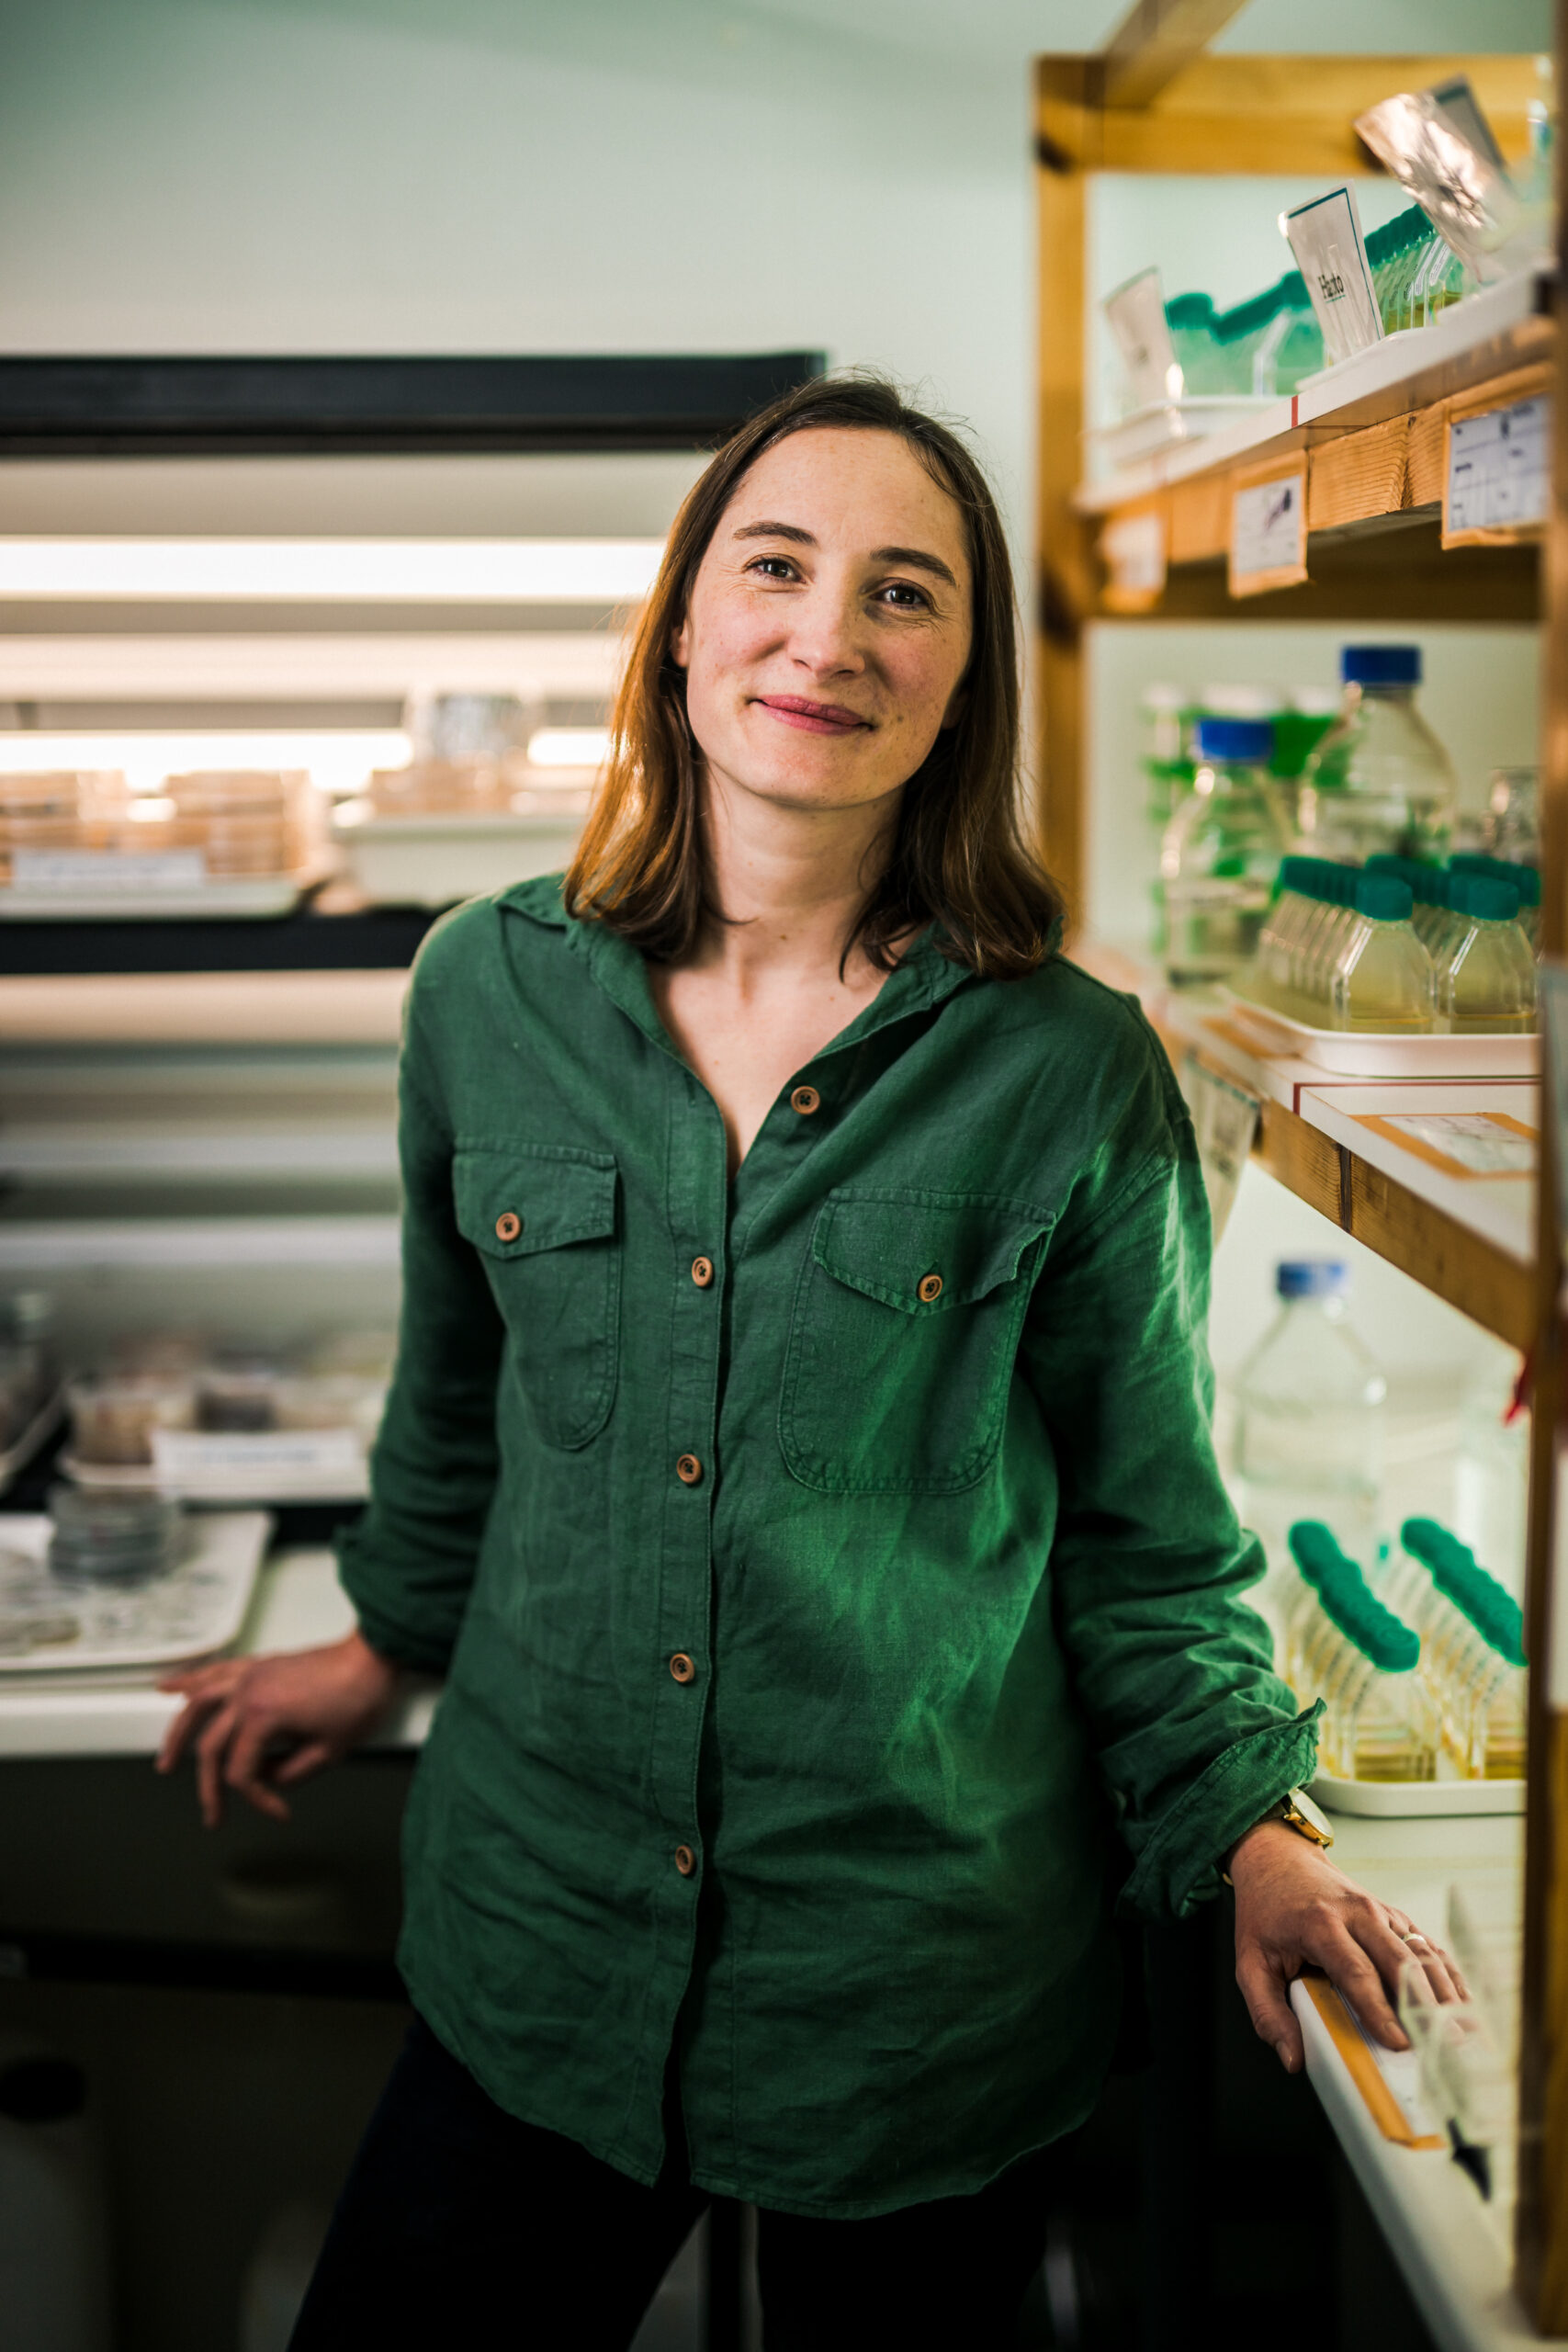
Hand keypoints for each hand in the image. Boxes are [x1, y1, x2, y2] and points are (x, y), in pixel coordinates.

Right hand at [155, 1631, 400, 1827]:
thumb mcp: (330, 1751)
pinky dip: (189, 1681)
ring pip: (197, 1706)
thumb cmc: (359, 1696)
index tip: (279, 1811)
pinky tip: (168, 1689)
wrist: (374, 1657)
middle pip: (213, 1746)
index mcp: (263, 1716)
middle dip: (211, 1787)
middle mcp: (247, 1692)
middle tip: (214, 1814)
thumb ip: (290, 1773)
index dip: (259, 1800)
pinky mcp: (258, 1666)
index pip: (244, 1771)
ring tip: (167, 1761)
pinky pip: (214, 1671)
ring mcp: (250, 1676)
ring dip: (177, 1735)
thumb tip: (267, 1779)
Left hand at [1229, 1820, 1466, 2074]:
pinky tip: (1464, 2005)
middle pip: (1401, 1963)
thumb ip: (1267, 2013)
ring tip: (1465, 2035)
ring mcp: (1382, 1912)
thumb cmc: (1266, 1914)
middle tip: (1445, 2048)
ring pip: (1423, 1954)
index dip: (1380, 2010)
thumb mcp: (1249, 1961)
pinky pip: (1428, 1946)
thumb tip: (1293, 2059)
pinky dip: (1449, 1976)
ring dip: (1446, 1995)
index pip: (1357, 1972)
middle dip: (1426, 2007)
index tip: (1399, 2043)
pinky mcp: (1396, 1917)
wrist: (1279, 1859)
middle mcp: (1358, 1913)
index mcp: (1320, 1923)